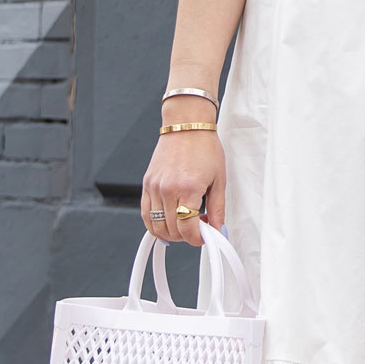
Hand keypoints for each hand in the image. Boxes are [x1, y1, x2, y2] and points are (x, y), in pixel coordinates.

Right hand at [141, 129, 225, 246]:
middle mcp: (167, 189)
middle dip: (186, 236)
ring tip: (184, 224)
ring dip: (171, 232)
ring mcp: (154, 187)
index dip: (197, 239)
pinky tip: (168, 222)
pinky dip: (155, 224)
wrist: (187, 125)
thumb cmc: (204, 147)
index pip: (187, 229)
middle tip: (197, 227)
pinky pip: (145, 214)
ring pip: (156, 226)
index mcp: (188, 188)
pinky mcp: (147, 184)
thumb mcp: (219, 180)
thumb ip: (217, 209)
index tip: (204, 237)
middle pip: (172, 230)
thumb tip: (217, 229)